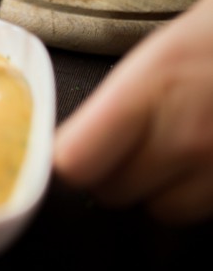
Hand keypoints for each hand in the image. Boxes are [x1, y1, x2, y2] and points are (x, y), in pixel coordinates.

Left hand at [54, 0, 212, 222]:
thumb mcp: (154, 58)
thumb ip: (113, 106)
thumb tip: (74, 146)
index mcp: (148, 89)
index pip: (77, 160)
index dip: (72, 159)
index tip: (77, 150)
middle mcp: (184, 135)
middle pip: (113, 192)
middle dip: (114, 172)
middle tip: (130, 144)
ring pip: (161, 210)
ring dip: (160, 189)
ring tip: (177, 148)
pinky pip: (203, 212)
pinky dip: (199, 193)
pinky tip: (206, 157)